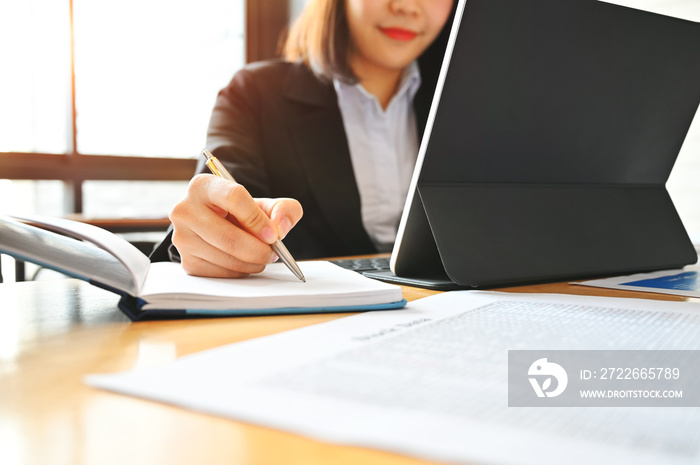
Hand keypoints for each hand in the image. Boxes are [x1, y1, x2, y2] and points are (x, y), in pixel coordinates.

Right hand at [169, 174, 302, 277]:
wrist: (222, 226)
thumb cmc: (244, 214)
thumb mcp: (267, 204)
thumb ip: (284, 209)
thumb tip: (280, 228)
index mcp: (204, 185)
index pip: (234, 198)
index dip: (258, 219)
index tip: (273, 235)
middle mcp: (185, 209)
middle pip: (228, 236)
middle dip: (259, 250)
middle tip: (274, 253)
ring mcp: (182, 237)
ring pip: (226, 258)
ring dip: (253, 263)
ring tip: (262, 256)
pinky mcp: (187, 261)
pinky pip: (220, 273)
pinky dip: (240, 271)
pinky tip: (245, 262)